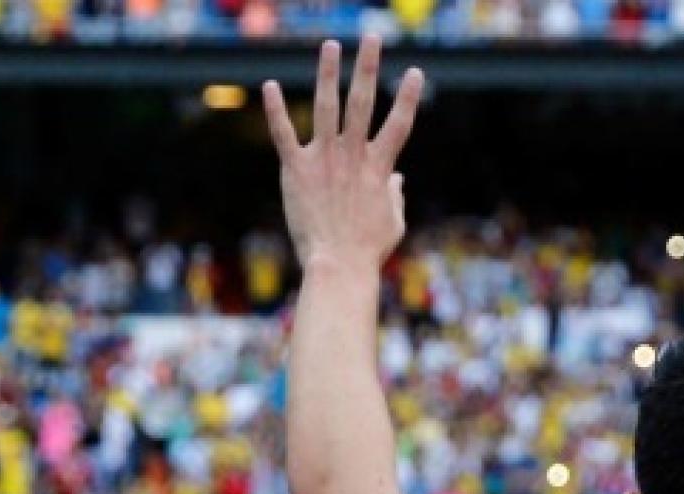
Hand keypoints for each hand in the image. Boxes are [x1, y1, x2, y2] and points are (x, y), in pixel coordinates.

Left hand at [263, 36, 423, 272]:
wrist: (338, 266)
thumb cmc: (368, 251)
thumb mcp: (394, 223)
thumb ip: (395, 195)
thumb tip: (398, 177)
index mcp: (378, 168)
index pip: (399, 124)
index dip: (408, 97)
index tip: (415, 71)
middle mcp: (352, 156)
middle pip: (363, 102)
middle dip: (368, 67)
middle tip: (372, 38)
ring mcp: (324, 160)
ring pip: (326, 107)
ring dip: (329, 73)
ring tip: (330, 46)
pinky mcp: (297, 170)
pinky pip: (284, 133)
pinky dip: (275, 109)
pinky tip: (268, 85)